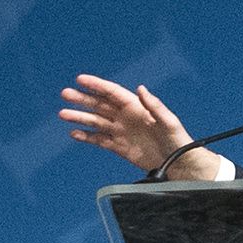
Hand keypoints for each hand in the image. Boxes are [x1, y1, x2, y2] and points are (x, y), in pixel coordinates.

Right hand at [59, 74, 220, 179]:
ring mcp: (121, 132)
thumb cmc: (178, 139)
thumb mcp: (169, 120)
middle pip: (99, 105)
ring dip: (79, 117)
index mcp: (136, 107)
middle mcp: (126, 117)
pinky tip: (74, 133)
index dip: (96, 85)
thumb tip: (141, 89)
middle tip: (65, 94)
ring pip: (96, 122)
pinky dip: (86, 137)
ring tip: (63, 114)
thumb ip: (154, 105)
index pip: (112, 92)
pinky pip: (99, 140)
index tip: (81, 80)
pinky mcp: (119, 147)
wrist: (178, 163)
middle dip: (82, 99)